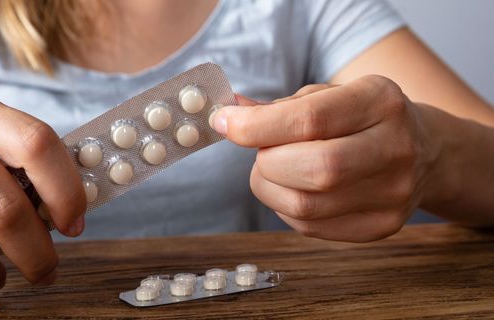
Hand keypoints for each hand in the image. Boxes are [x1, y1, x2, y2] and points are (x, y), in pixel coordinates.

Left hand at [213, 76, 438, 241]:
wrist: (424, 150)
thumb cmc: (362, 118)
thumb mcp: (329, 96)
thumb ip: (279, 107)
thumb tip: (228, 113)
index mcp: (380, 101)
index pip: (310, 119)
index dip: (255, 125)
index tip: (224, 122)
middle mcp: (395, 148)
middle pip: (314, 169)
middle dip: (267, 161)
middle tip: (261, 151)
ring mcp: (394, 194)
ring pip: (305, 206)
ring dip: (270, 187)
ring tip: (275, 169)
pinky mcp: (383, 226)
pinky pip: (310, 227)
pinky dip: (286, 208)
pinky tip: (294, 188)